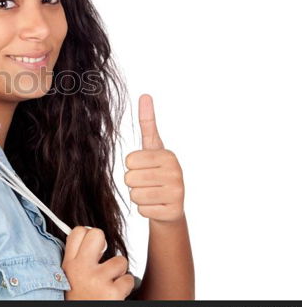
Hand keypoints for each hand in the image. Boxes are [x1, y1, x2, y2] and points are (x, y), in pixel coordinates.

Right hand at [62, 226, 134, 299]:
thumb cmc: (80, 300)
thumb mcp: (70, 277)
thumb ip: (77, 258)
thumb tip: (88, 235)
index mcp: (68, 264)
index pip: (78, 231)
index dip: (88, 234)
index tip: (91, 244)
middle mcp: (81, 269)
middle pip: (97, 234)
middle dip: (105, 243)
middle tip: (103, 258)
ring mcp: (97, 279)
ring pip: (120, 261)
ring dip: (119, 272)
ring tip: (109, 283)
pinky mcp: (112, 292)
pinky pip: (129, 279)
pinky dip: (125, 287)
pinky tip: (115, 294)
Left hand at [124, 94, 184, 222]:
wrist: (170, 206)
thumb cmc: (157, 172)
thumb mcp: (152, 147)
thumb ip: (147, 123)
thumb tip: (145, 95)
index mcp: (168, 155)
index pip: (129, 160)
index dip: (132, 166)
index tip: (145, 167)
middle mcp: (175, 172)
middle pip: (130, 178)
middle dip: (133, 182)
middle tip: (147, 183)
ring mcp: (177, 193)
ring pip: (135, 195)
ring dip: (138, 196)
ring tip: (152, 193)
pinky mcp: (172, 211)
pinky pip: (142, 210)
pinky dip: (145, 209)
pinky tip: (156, 205)